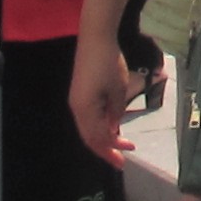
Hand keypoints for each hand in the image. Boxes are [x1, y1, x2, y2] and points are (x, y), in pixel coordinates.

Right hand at [69, 34, 137, 161]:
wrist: (96, 38)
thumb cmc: (109, 63)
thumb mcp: (119, 89)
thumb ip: (116, 112)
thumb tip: (114, 128)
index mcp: (85, 110)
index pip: (97, 139)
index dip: (110, 151)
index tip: (124, 161)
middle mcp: (77, 109)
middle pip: (90, 137)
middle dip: (106, 150)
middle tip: (122, 160)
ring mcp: (77, 101)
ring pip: (88, 129)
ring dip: (104, 138)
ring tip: (121, 144)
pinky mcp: (80, 94)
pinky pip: (89, 118)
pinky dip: (100, 126)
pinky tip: (112, 127)